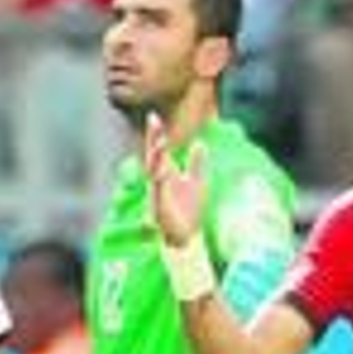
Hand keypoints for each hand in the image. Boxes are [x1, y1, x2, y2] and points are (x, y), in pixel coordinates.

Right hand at [143, 112, 206, 247]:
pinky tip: (162, 169)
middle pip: (153, 155)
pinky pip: (157, 190)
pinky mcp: (159, 206)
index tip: (154, 116)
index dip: (156, 134)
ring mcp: (157, 193)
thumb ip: (196, 163)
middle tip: (153, 120)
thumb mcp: (197, 182)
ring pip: (153, 171)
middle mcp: (159, 181)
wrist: (186, 237)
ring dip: (155, 156)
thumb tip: (200, 143)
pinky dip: (159, 179)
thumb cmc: (189, 211)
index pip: (159, 150)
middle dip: (152, 139)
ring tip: (159, 142)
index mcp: (166, 174)